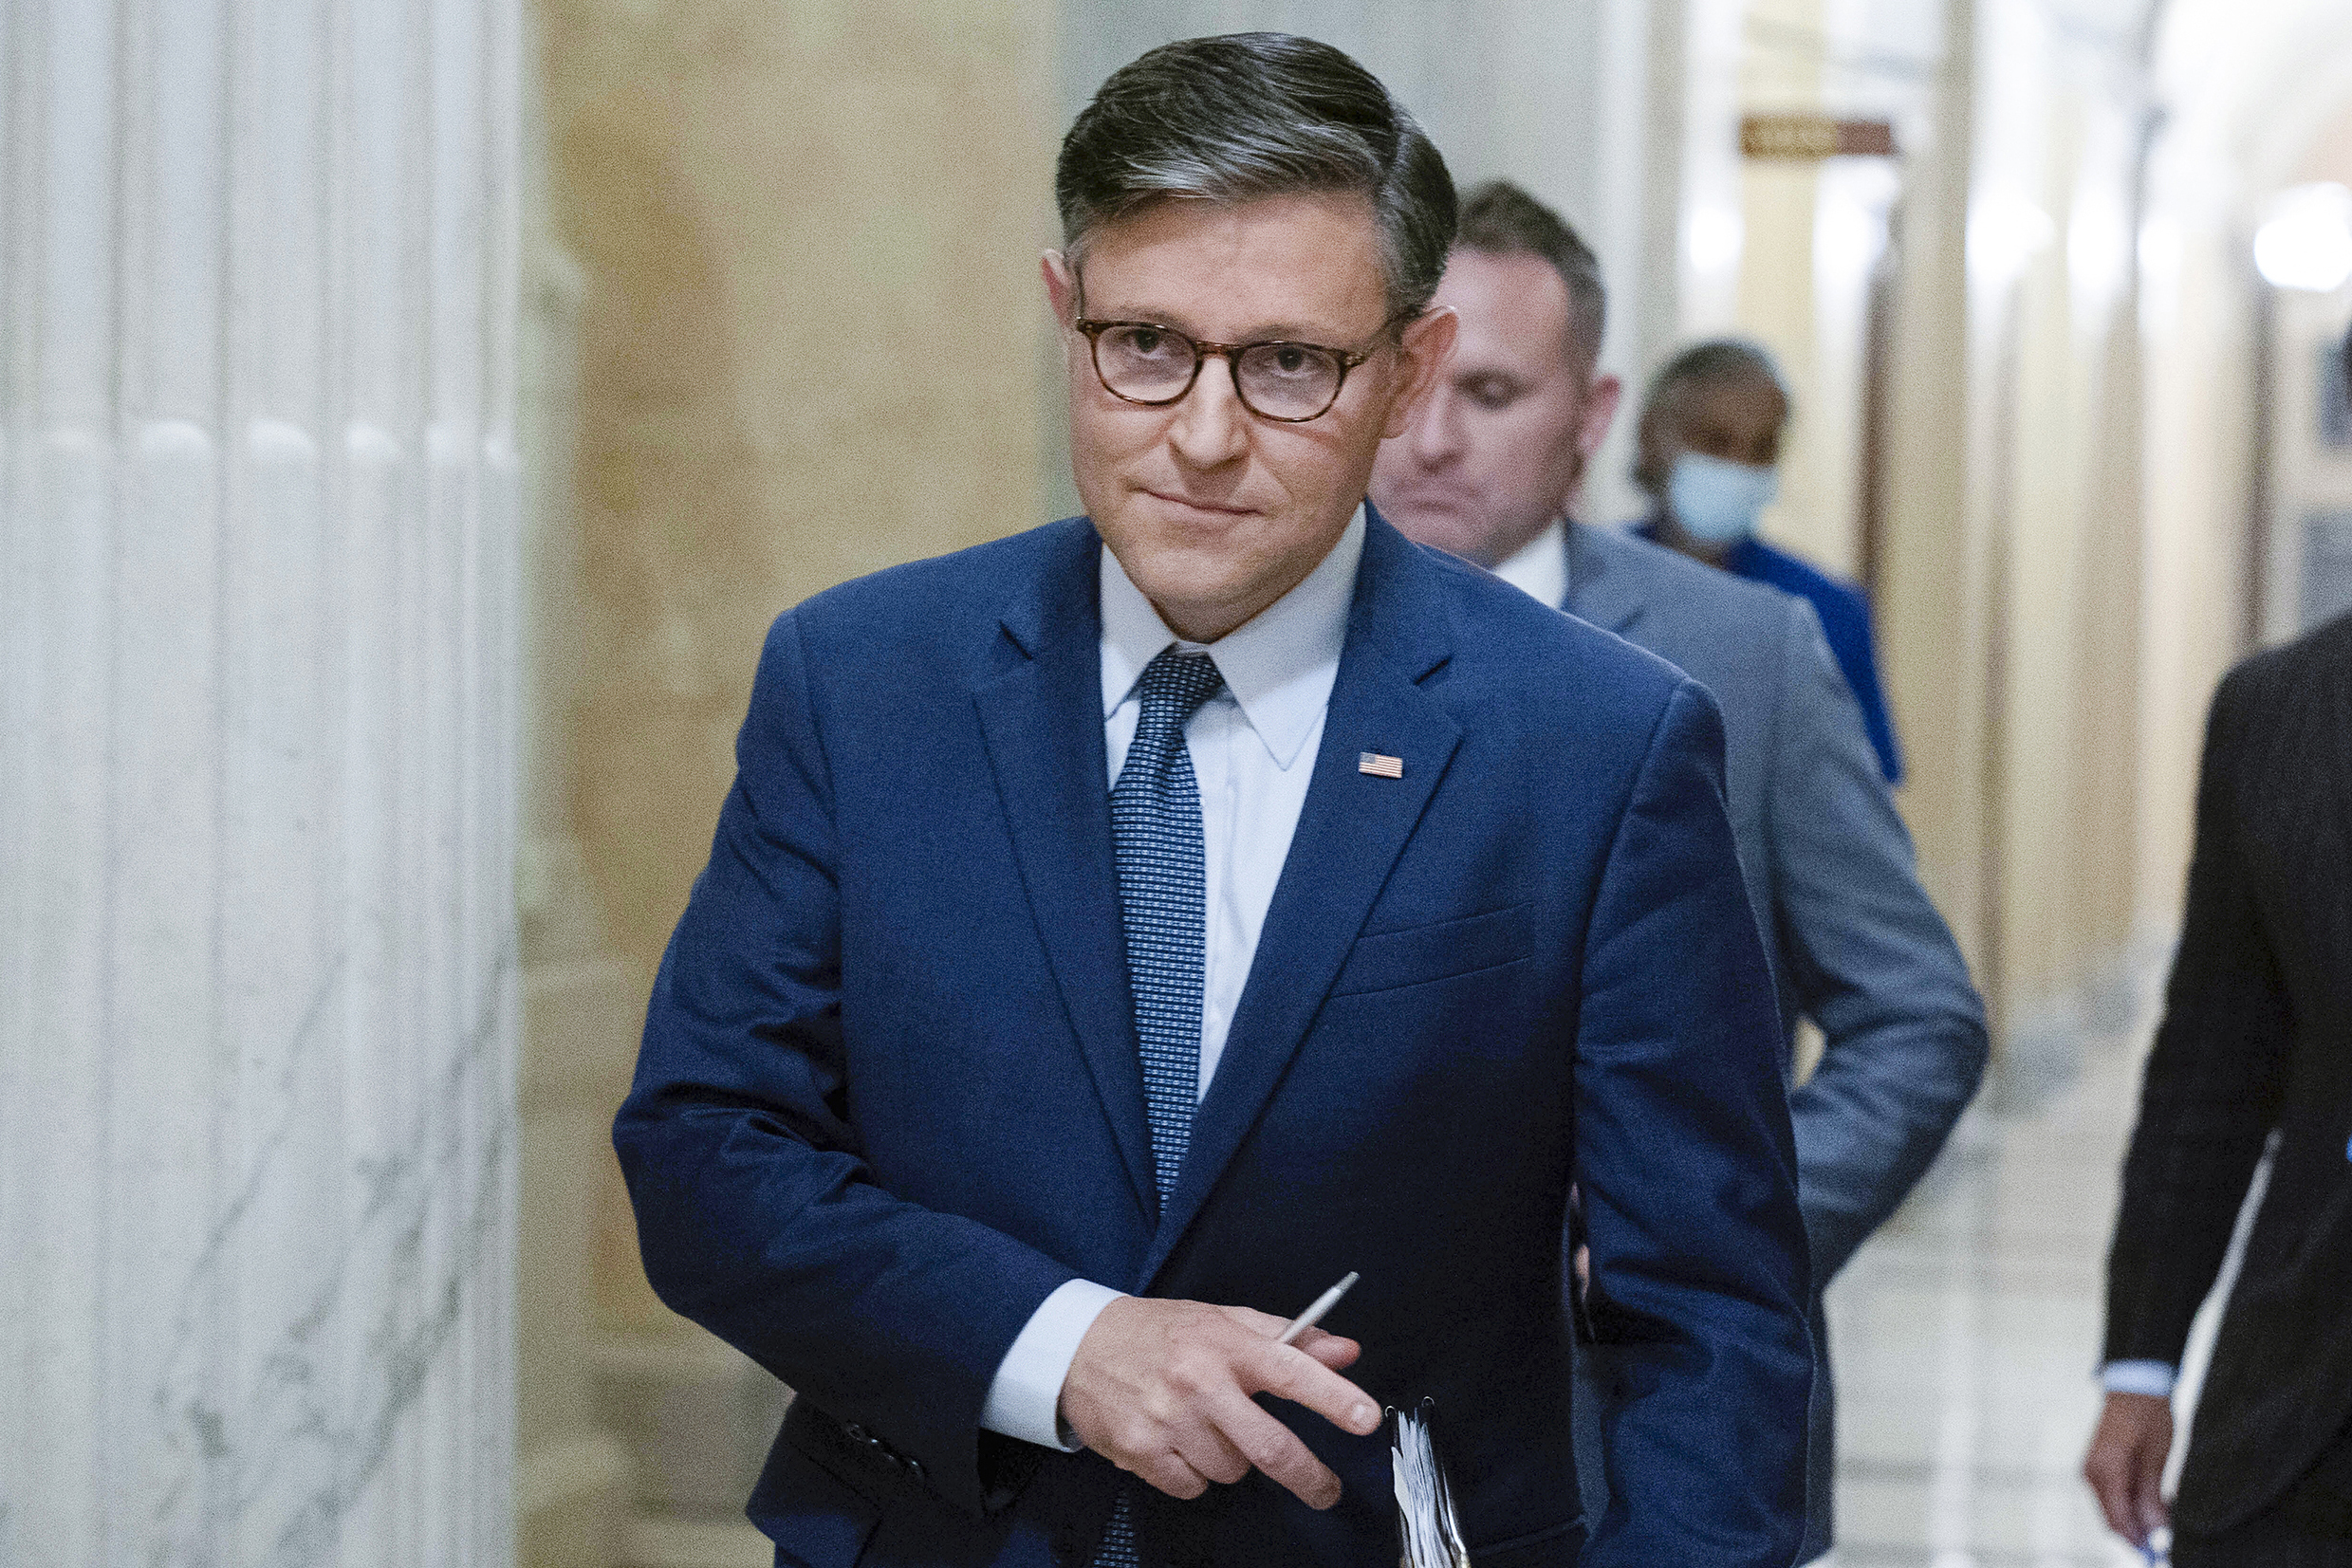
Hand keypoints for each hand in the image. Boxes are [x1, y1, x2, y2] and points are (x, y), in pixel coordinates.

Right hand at [1059, 1296, 1380, 1510]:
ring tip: (1206, 1427)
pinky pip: (1194, 1487)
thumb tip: (1345, 1351)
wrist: (1079, 1346)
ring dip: (1232, 1459)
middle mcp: (1198, 1382)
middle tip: (1327, 1490)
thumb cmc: (1161, 1333)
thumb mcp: (1223, 1321)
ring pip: (1232, 1470)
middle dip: (1308, 1476)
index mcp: (1225, 1344)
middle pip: (1269, 1446)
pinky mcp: (1141, 1452)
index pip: (1290, 1369)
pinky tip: (1177, 1443)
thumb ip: (1288, 1338)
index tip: (1366, 1417)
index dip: (1333, 1396)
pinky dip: (1194, 1475)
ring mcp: (1168, 1421)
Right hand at [2083, 1391, 2172, 1547]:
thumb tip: (2156, 1531)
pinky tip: (2154, 1502)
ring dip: (2136, 1519)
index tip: (2160, 1553)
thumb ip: (2152, 1498)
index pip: (2118, 1523)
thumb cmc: (2148, 1417)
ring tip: (2166, 1516)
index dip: (2139, 1543)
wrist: (2135, 1387)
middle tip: (2167, 1537)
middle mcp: (2092, 1474)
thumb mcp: (2156, 1460)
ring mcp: (2092, 1470)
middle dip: (2139, 1533)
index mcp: (2105, 1472)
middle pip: (2113, 1520)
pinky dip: (2131, 1505)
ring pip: (2113, 1509)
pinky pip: (2113, 1495)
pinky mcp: (2098, 1465)